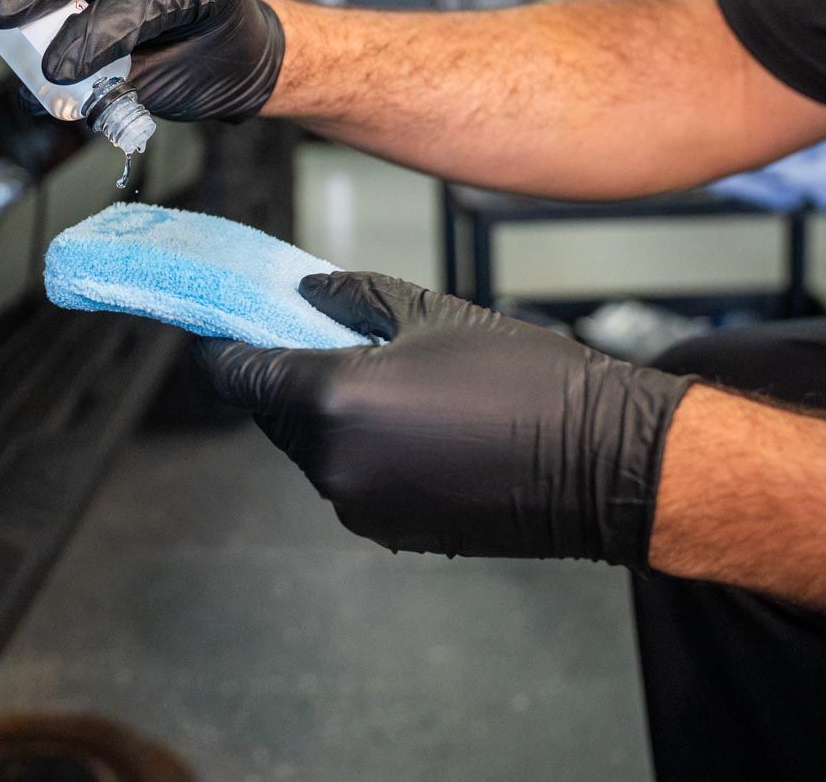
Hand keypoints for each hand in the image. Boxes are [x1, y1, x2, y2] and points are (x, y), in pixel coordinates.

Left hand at [195, 272, 696, 565]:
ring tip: (390, 382)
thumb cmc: (527, 379)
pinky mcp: (387, 530)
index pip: (236, 374)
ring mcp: (358, 504)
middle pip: (270, 412)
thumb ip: (349, 297)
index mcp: (332, 399)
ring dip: (327, 415)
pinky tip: (415, 426)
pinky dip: (362, 451)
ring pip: (310, 448)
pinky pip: (349, 480)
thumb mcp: (430, 310)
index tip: (226, 323)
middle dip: (286, 374)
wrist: (600, 461)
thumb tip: (303, 295)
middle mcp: (332, 462)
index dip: (224, 344)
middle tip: (322, 338)